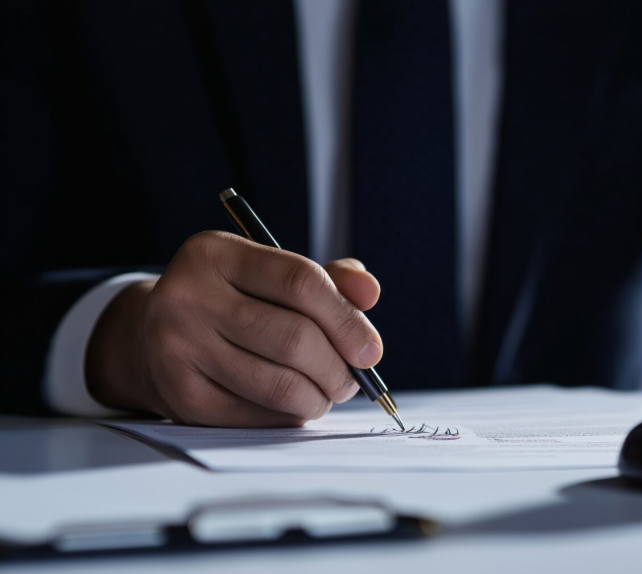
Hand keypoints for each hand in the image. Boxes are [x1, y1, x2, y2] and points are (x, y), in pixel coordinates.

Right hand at [86, 231, 382, 426]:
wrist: (152, 337)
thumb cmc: (232, 302)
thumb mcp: (271, 275)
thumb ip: (329, 280)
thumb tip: (369, 291)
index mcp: (216, 254)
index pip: (300, 282)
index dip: (347, 319)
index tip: (370, 349)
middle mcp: (188, 296)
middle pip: (295, 339)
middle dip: (338, 368)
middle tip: (351, 380)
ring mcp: (178, 348)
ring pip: (279, 385)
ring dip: (318, 397)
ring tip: (326, 392)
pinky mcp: (181, 396)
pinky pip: (257, 416)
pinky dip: (288, 416)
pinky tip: (292, 404)